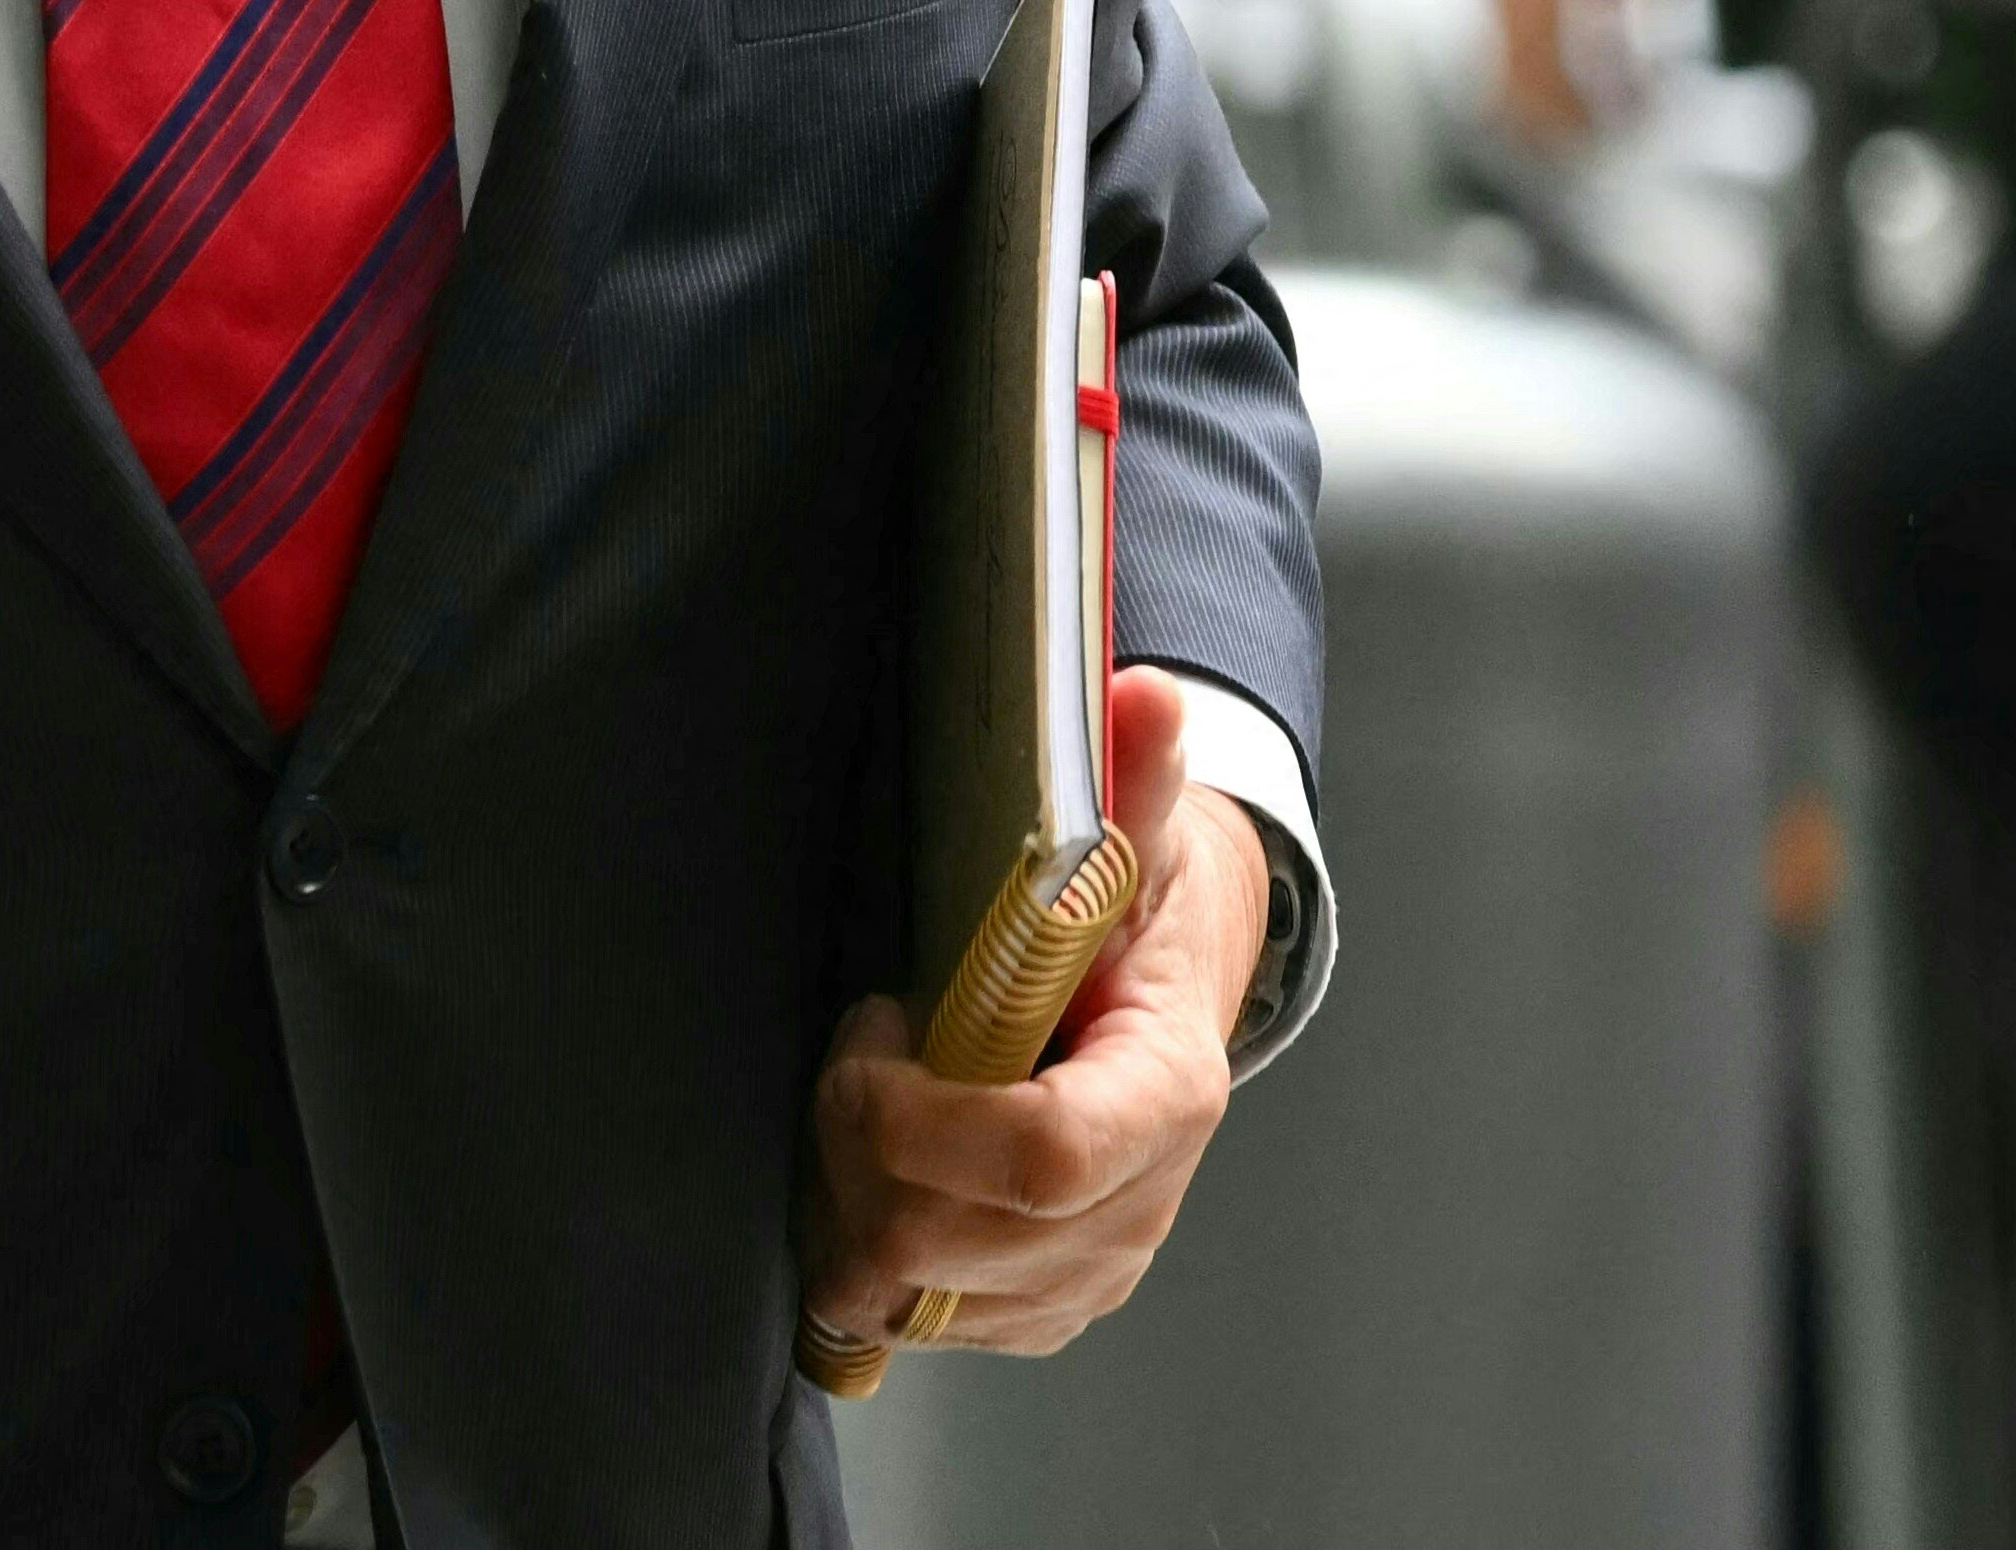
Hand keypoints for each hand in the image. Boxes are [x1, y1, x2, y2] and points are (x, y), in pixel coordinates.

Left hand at [802, 669, 1266, 1357]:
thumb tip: (1144, 696)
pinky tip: (889, 1155)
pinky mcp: (1035, 1310)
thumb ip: (1128, 772)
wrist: (1162, 993)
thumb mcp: (1132, 832)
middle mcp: (1135, 1212)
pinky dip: (865, 1240)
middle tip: (864, 1044)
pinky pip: (910, 1318)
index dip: (921, 1112)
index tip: (882, 1025)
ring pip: (908, 1292)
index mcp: (1164, 1096)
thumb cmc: (1131, 915)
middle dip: (858, 1143)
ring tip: (875, 1094)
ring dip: (851, 1192)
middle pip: (941, 1238)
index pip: (1039, 1155)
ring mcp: (1086, 1276)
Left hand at [1489, 0, 1743, 145]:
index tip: (1562, 104)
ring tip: (1627, 127)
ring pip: (1543, 38)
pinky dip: (1623, 72)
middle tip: (1586, 143)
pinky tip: (1652, 98)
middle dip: (1540, 99)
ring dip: (1583, 96)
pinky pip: (1607, 20)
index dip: (1524, 61)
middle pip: (1505, 28)